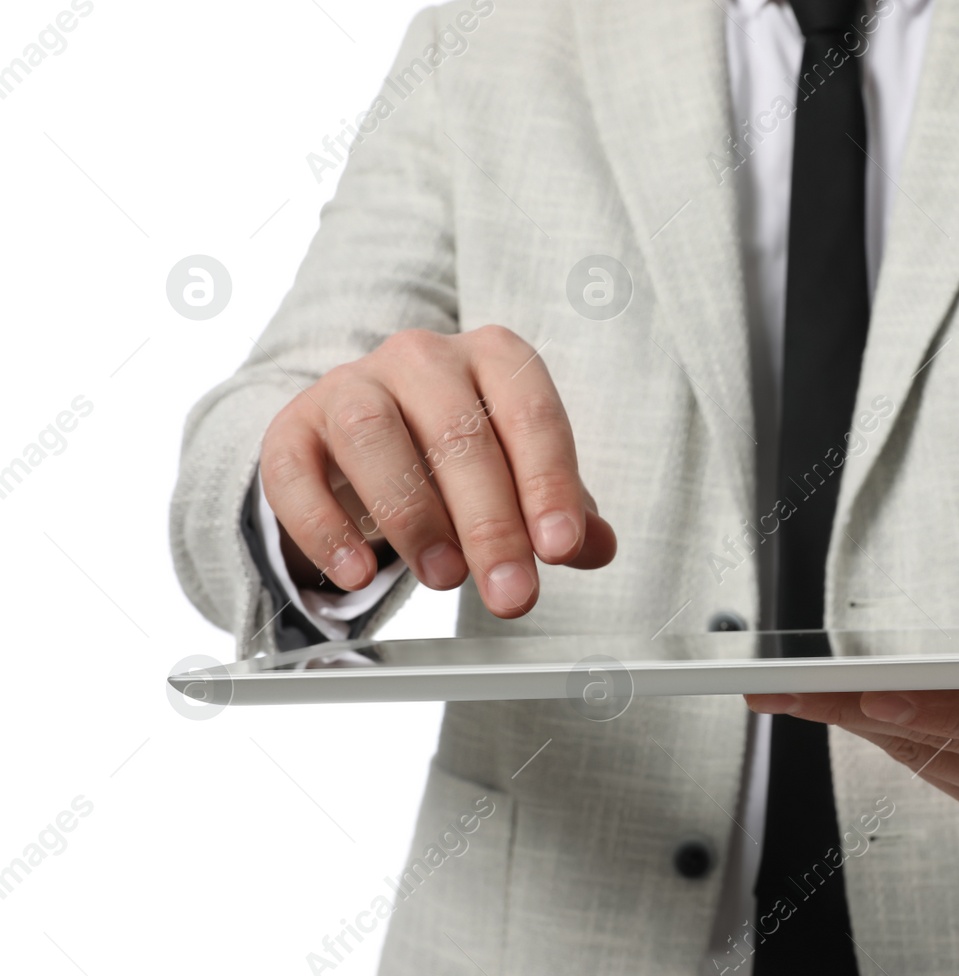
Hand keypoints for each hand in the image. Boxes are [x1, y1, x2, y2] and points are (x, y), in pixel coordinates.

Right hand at [259, 326, 615, 616]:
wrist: (364, 437)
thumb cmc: (458, 454)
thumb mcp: (520, 473)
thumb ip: (562, 508)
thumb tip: (596, 547)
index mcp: (494, 357)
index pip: (531, 415)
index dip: (548, 484)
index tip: (561, 549)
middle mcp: (423, 358)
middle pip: (458, 434)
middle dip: (490, 523)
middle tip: (510, 592)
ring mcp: (352, 385)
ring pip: (374, 437)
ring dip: (413, 518)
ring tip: (444, 578)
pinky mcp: (292, 426)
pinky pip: (296, 471)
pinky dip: (324, 528)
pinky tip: (357, 571)